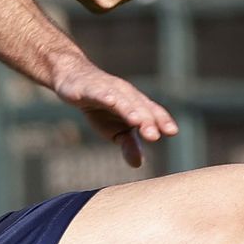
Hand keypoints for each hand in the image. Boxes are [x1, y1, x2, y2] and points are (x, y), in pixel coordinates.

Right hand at [52, 54, 176, 167]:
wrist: (71, 79)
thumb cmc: (99, 106)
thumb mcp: (114, 130)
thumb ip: (129, 144)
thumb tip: (139, 164)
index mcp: (135, 104)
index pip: (152, 111)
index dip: (162, 120)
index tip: (172, 132)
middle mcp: (126, 94)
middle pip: (139, 107)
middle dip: (148, 120)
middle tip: (154, 136)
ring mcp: (108, 89)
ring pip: (122, 100)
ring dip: (131, 110)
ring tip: (138, 122)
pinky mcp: (90, 88)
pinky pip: (99, 93)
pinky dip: (106, 97)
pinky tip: (112, 101)